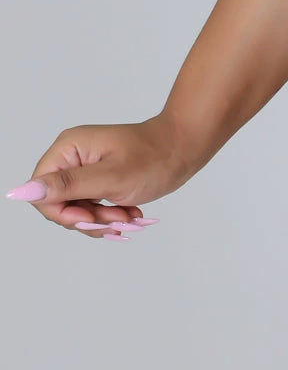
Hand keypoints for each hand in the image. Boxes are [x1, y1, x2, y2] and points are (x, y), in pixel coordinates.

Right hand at [5, 115, 197, 239]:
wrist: (185, 148)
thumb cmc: (154, 156)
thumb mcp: (110, 177)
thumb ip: (66, 186)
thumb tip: (20, 192)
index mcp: (67, 150)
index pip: (42, 193)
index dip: (63, 213)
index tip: (93, 218)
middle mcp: (71, 158)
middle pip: (59, 206)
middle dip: (89, 219)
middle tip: (120, 219)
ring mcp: (84, 170)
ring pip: (77, 212)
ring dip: (103, 221)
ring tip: (131, 216)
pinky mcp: (98, 180)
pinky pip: (92, 208)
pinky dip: (111, 217)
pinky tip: (132, 215)